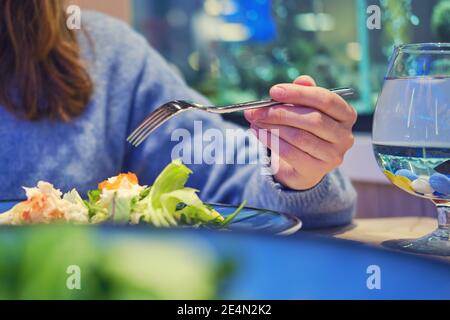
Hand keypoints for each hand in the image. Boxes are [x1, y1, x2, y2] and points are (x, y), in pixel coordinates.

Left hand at [244, 75, 356, 190]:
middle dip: (281, 112)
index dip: (299, 94)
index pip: (325, 100)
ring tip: (256, 120)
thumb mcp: (306, 108)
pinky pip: (289, 152)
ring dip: (273, 126)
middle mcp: (344, 136)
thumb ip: (304, 93)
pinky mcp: (316, 170)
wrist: (304, 165)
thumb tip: (301, 80)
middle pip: (312, 120)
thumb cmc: (306, 129)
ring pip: (299, 137)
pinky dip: (270, 140)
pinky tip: (258, 133)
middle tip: (258, 109)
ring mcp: (332, 155)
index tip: (274, 91)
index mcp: (346, 115)